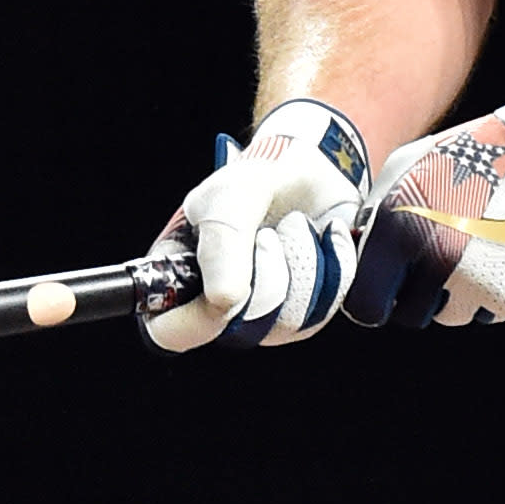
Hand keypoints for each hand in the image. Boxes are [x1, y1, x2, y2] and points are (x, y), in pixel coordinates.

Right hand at [141, 99, 371, 352]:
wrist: (309, 171)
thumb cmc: (255, 183)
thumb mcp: (228, 198)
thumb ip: (220, 247)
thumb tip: (224, 301)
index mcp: (179, 280)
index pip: (173, 331)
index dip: (200, 319)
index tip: (230, 285)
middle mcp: (219, 308)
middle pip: (243, 328)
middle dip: (268, 272)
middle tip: (268, 232)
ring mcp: (263, 315)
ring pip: (289, 320)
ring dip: (301, 260)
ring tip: (295, 225)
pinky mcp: (304, 312)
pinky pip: (323, 308)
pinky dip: (331, 264)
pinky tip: (325, 235)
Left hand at [346, 72, 504, 328]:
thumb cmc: (474, 152)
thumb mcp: (409, 166)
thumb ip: (376, 213)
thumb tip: (358, 249)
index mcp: (400, 230)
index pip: (365, 306)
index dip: (373, 297)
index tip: (385, 286)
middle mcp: (434, 263)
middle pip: (409, 315)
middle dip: (416, 292)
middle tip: (438, 255)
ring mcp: (474, 284)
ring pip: (448, 316)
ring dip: (453, 293)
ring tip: (474, 247)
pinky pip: (485, 313)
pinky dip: (488, 292)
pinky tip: (500, 253)